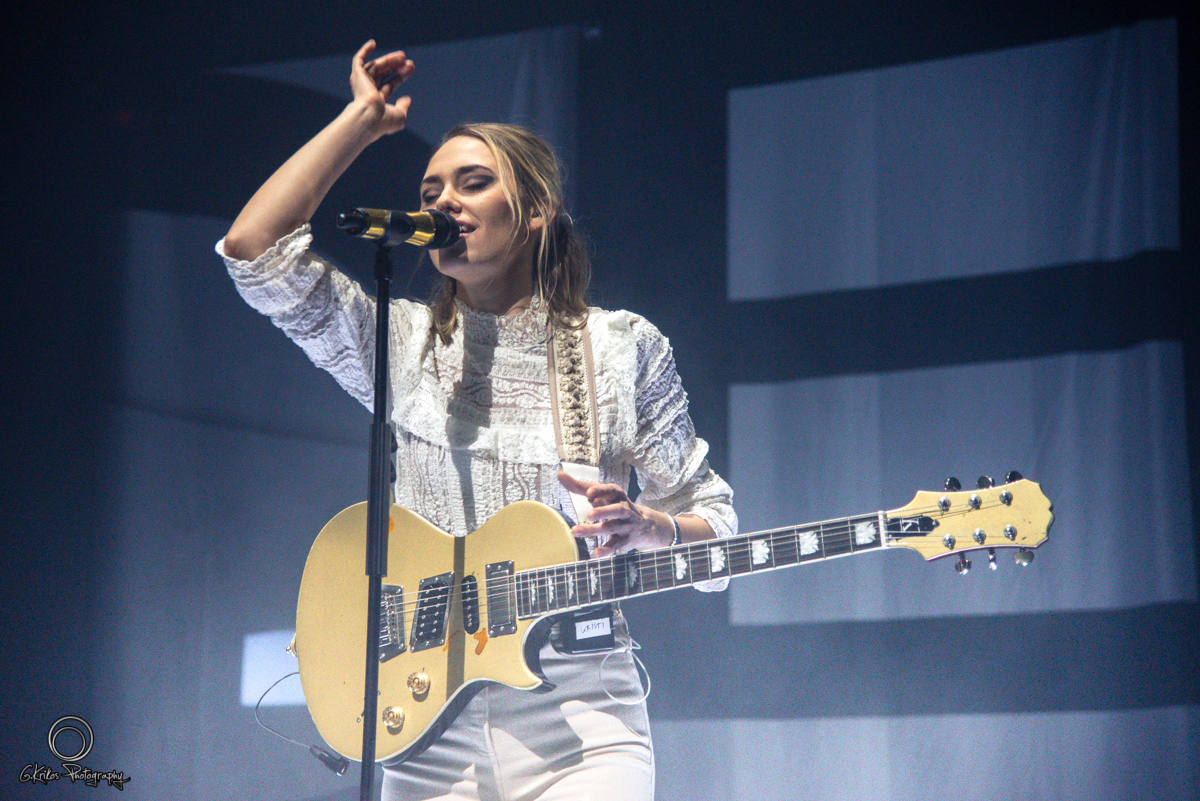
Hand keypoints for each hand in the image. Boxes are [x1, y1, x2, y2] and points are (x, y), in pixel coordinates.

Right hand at [350, 39, 415, 137]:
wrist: (369, 116)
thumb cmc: (384, 120)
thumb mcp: (400, 116)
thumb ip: (403, 107)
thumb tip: (407, 99)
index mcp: (376, 102)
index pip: (389, 86)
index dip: (400, 77)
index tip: (410, 69)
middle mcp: (367, 92)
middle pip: (384, 75)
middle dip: (397, 68)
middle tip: (410, 62)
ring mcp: (361, 83)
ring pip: (376, 67)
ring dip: (389, 60)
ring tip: (403, 56)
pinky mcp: (357, 75)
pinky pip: (358, 60)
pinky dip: (365, 51)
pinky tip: (373, 43)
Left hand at [558, 471, 673, 556]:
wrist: (645, 526)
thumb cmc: (614, 506)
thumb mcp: (601, 494)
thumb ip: (580, 486)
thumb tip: (560, 475)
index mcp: (618, 496)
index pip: (613, 491)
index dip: (601, 491)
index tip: (588, 492)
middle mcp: (624, 510)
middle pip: (617, 510)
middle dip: (604, 511)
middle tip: (589, 514)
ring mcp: (626, 526)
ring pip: (612, 528)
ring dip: (594, 530)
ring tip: (576, 530)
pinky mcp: (624, 541)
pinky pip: (615, 546)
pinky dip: (606, 550)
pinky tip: (594, 553)